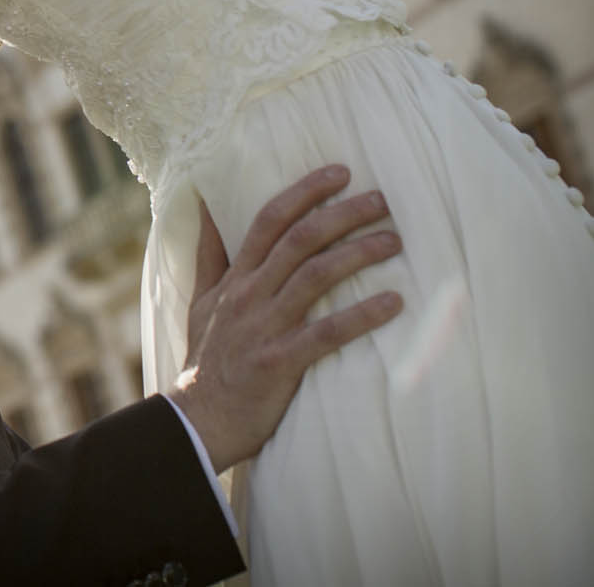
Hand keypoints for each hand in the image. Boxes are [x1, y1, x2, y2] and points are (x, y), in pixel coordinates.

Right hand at [164, 165, 403, 470]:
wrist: (198, 420)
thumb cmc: (207, 359)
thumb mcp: (201, 301)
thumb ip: (211, 255)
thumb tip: (207, 206)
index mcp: (235, 279)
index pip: (267, 221)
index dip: (304, 192)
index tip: (340, 172)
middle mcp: (248, 295)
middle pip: (298, 240)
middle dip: (342, 214)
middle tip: (382, 200)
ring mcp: (263, 327)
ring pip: (314, 277)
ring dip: (357, 254)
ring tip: (395, 241)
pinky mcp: (279, 362)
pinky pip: (325, 333)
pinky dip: (361, 316)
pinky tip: (394, 302)